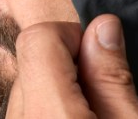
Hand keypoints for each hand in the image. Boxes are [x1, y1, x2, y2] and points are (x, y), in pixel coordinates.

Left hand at [6, 14, 137, 117]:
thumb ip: (112, 77)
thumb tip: (103, 26)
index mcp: (47, 112)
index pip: (38, 37)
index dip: (74, 37)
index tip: (101, 58)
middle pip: (32, 61)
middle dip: (68, 65)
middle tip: (104, 95)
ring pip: (27, 88)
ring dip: (57, 90)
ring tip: (93, 115)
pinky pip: (25, 111)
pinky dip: (47, 110)